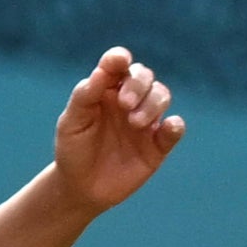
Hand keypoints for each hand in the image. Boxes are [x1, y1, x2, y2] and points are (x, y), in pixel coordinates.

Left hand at [48, 48, 184, 215]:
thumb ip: (85, 96)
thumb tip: (101, 72)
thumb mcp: (71, 122)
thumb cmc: (73, 149)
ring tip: (135, 123)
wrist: (81, 188)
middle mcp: (129, 100)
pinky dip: (175, 126)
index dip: (119, 58)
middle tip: (125, 104)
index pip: (117, 66)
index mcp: (106, 89)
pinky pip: (173, 130)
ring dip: (153, 103)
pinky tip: (169, 127)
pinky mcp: (157, 145)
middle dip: (138, 84)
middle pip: (144, 76)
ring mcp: (145, 121)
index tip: (119, 59)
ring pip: (162, 96)